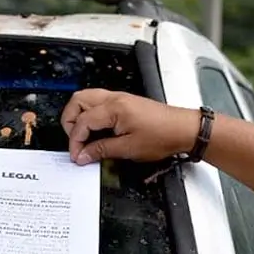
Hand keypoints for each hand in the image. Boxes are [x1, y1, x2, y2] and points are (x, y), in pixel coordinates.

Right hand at [61, 89, 199, 165]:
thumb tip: (83, 155)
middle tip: (76, 142)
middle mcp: (114, 98)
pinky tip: (96, 130)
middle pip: (77, 101)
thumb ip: (102, 150)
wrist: (184, 129)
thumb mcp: (129, 149)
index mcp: (113, 108)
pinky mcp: (125, 102)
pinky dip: (91, 114)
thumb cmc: (163, 135)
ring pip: (86, 98)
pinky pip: (99, 102)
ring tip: (83, 136)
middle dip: (70, 121)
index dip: (75, 141)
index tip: (77, 156)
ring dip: (79, 116)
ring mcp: (119, 98)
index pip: (81, 122)